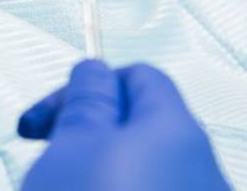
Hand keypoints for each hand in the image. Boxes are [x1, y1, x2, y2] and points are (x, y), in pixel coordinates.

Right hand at [18, 60, 229, 190]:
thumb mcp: (73, 143)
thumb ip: (87, 96)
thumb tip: (96, 69)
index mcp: (176, 130)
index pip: (139, 76)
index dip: (88, 86)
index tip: (46, 116)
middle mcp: (201, 168)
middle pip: (139, 124)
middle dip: (86, 131)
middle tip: (47, 152)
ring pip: (139, 166)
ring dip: (94, 167)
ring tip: (60, 184)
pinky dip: (112, 190)